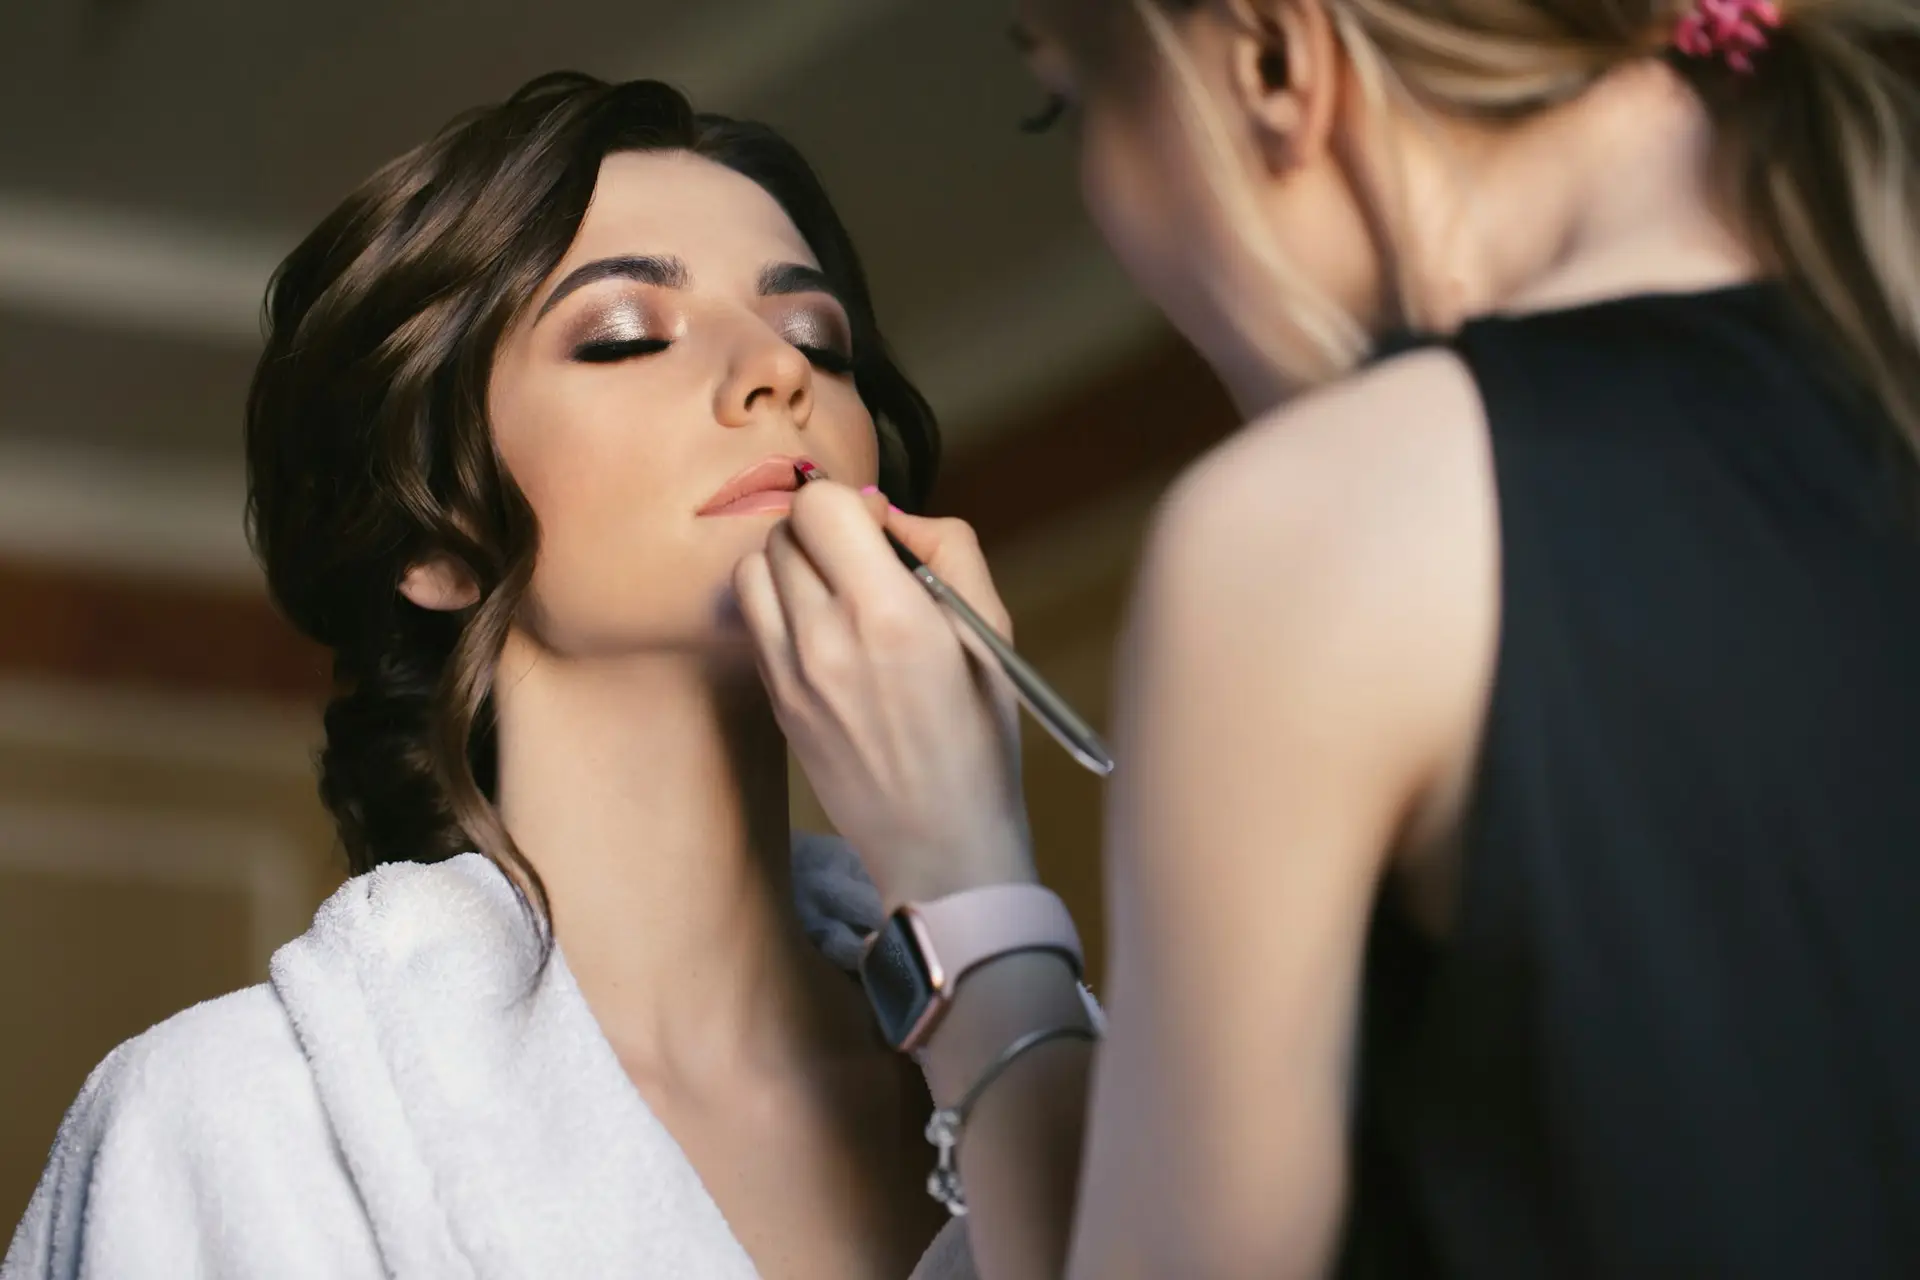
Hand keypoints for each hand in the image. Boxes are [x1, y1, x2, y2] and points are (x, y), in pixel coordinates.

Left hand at [732, 481, 1033, 906]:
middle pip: (783, 532)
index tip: (880, 537)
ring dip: (790, 568)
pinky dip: (780, 611)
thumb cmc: (981, 736)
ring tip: (835, 598)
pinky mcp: (774, 702)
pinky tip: (824, 639)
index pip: (820, 504)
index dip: (851, 507)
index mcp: (890, 615)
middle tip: (863, 569)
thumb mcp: (991, 630)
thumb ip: (948, 548)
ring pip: (753, 570)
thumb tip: (888, 512)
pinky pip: (755, 622)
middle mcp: (826, 639)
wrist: (940, 843)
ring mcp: (790, 675)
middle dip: (822, 534)